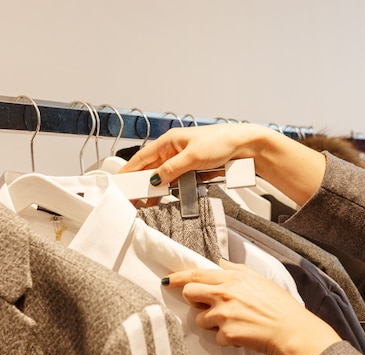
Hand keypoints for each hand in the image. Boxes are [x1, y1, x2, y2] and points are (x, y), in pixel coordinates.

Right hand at [119, 124, 262, 186]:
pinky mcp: (193, 170)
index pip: (142, 158)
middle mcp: (173, 150)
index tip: (119, 183)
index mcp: (169, 141)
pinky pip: (177, 182)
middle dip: (141, 184)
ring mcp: (183, 161)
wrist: (245, 146)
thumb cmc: (221, 141)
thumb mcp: (193, 157)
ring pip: (163, 177)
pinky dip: (171, 190)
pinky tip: (166, 198)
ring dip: (157, 189)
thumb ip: (172, 169)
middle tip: (131, 199)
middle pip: (151, 170)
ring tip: (146, 203)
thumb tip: (156, 179)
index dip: (129, 171)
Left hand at [163, 259, 341, 354]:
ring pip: (202, 319)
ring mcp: (224, 314)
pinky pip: (217, 337)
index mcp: (232, 279)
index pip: (197, 274)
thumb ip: (236, 270)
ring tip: (234, 321)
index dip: (179, 277)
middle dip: (194, 300)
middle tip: (206, 305)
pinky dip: (227, 338)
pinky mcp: (227, 333)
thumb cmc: (281, 306)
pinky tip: (242, 333)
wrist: (293, 331)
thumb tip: (220, 263)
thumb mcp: (260, 279)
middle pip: (190, 293)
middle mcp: (225, 294)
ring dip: (213, 322)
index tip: (169, 280)